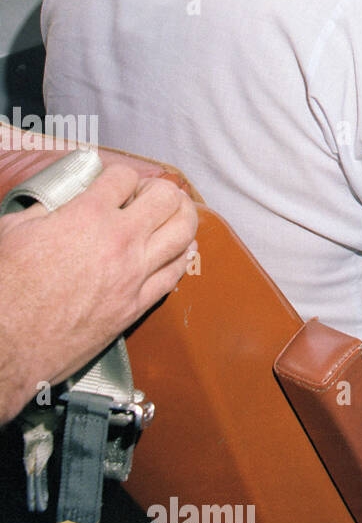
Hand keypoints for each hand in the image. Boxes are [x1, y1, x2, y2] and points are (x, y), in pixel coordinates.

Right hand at [0, 163, 197, 422]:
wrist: (6, 346)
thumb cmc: (4, 289)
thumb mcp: (13, 230)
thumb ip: (45, 208)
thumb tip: (61, 202)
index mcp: (87, 216)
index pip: (124, 177)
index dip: (119, 176)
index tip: (114, 184)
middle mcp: (119, 241)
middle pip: (167, 198)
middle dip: (160, 190)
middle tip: (148, 196)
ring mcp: (133, 275)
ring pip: (183, 232)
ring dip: (182, 216)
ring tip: (174, 214)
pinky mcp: (136, 306)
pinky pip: (175, 274)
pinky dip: (181, 256)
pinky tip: (179, 249)